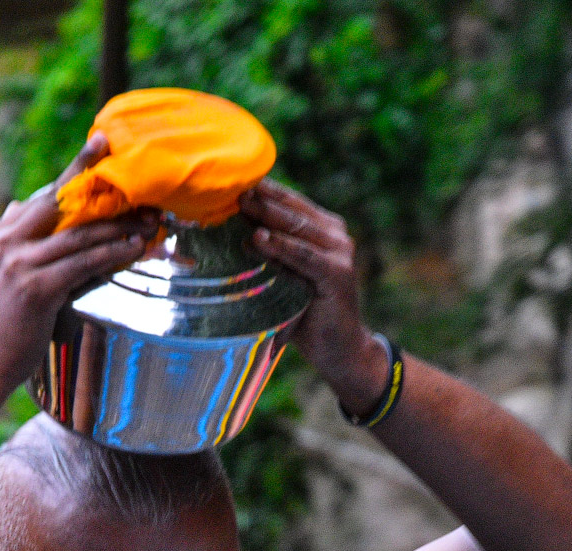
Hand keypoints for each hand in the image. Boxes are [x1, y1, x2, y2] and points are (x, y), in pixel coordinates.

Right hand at [0, 135, 159, 394]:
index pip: (39, 198)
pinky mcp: (35, 288)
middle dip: (94, 177)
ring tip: (147, 220)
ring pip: (78, 234)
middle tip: (127, 163)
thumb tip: (18, 203)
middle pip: (58, 200)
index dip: (71, 173)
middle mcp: (3, 242)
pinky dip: (112, 253)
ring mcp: (18, 264)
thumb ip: (8, 239)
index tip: (97, 147)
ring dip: (117, 225)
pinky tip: (134, 249)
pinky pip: (83, 263)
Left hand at [241, 180, 387, 416]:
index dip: (262, 190)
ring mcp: (340, 253)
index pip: (290, 202)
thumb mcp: (284, 278)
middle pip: (292, 210)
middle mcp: (335, 236)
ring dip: (267, 215)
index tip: (232, 179)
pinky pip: (304, 256)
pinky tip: (259, 238)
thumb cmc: (306, 314)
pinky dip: (282, 247)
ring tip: (241, 203)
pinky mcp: (338, 274)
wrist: (340, 350)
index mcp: (323, 230)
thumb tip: (230, 233)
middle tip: (231, 186)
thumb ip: (270, 255)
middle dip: (261, 198)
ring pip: (298, 228)